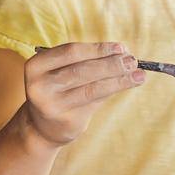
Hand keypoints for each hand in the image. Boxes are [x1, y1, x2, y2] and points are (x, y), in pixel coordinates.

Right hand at [21, 41, 143, 146]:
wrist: (42, 126)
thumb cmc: (58, 90)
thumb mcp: (61, 71)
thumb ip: (87, 62)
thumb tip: (123, 54)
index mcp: (36, 66)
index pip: (71, 52)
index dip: (98, 49)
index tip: (121, 47)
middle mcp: (39, 86)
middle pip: (82, 70)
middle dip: (111, 64)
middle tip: (132, 60)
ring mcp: (52, 106)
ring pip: (92, 88)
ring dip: (118, 79)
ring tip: (138, 74)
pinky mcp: (67, 121)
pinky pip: (95, 102)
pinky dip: (114, 91)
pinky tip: (129, 84)